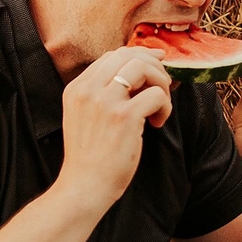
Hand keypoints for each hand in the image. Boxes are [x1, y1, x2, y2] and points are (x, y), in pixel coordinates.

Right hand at [58, 46, 172, 208]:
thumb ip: (100, 94)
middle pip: (128, 55)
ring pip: (143, 68)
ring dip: (160, 82)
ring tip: (160, 104)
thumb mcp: (84, 117)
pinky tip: (156, 123)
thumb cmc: (90, 157)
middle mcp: (88, 90)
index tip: (156, 64)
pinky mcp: (124, 117)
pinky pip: (156, 95)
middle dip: (153, 65)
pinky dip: (164, 106)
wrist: (84, 186)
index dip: (138, 56)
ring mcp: (105, 102)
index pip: (111, 56)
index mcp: (76, 88)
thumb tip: (136, 71)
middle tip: (164, 84)